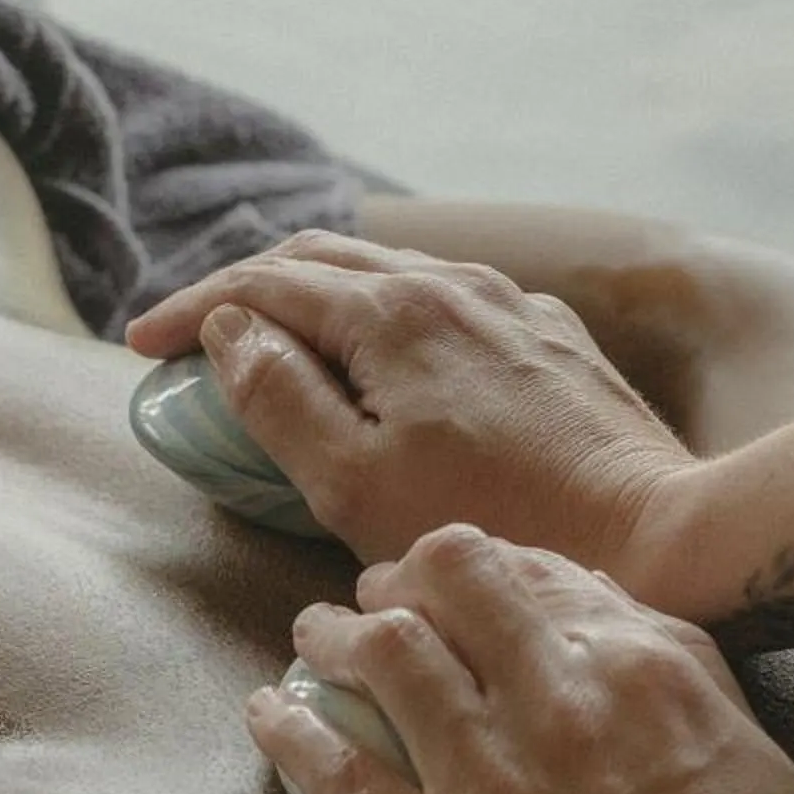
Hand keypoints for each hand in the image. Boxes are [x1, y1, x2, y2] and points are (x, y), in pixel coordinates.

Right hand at [124, 233, 692, 572]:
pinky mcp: (552, 337)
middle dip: (245, 290)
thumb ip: (279, 400)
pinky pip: (446, 303)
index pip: (263, 283)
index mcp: (393, 310)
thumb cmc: (493, 523)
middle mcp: (454, 283)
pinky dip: (383, 318)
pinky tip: (381, 361)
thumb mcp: (354, 483)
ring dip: (316, 298)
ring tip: (276, 343)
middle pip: (322, 260)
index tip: (140, 347)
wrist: (654, 533)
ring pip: (388, 275)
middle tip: (192, 339)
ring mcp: (511, 304)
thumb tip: (231, 333)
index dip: (191, 311)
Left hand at [249, 525, 793, 793]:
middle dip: (400, 579)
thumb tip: (588, 606)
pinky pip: (336, 776)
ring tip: (312, 634)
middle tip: (376, 597)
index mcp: (637, 668)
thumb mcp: (745, 746)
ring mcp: (485, 784)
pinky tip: (267, 710)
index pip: (526, 570)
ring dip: (336, 633)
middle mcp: (554, 704)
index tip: (448, 584)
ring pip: (382, 656)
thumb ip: (669, 667)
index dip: (474, 567)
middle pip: (445, 583)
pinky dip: (291, 730)